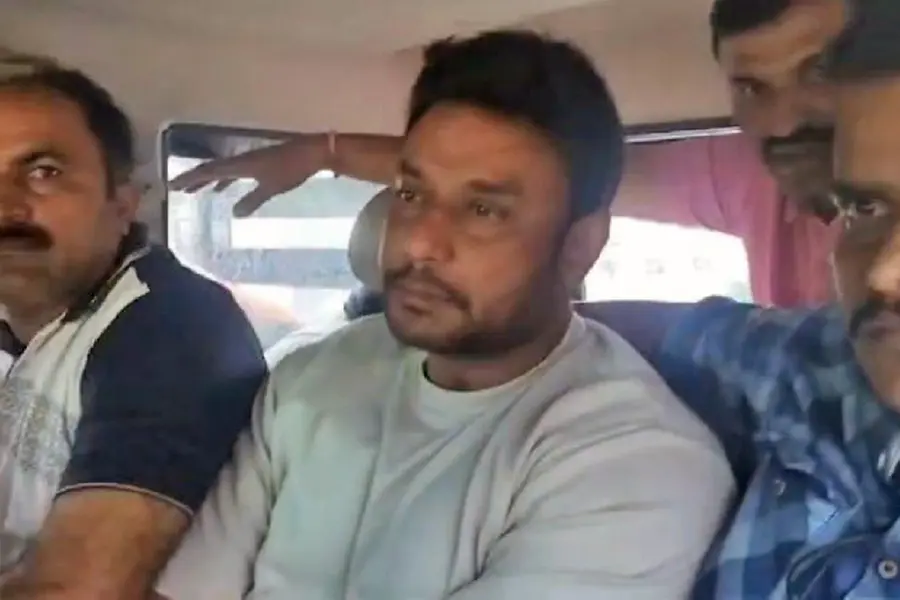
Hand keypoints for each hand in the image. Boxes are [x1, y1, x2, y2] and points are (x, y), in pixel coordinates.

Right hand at [168, 134, 328, 216]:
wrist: (312, 153)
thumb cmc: (291, 170)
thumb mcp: (271, 188)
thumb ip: (252, 200)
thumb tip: (235, 213)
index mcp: (240, 164)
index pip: (209, 171)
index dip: (190, 178)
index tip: (173, 185)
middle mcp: (241, 160)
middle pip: (212, 169)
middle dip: (194, 179)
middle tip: (177, 189)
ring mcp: (250, 160)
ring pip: (223, 170)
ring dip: (208, 179)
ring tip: (195, 191)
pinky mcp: (259, 162)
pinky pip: (235, 171)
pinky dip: (225, 179)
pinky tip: (224, 188)